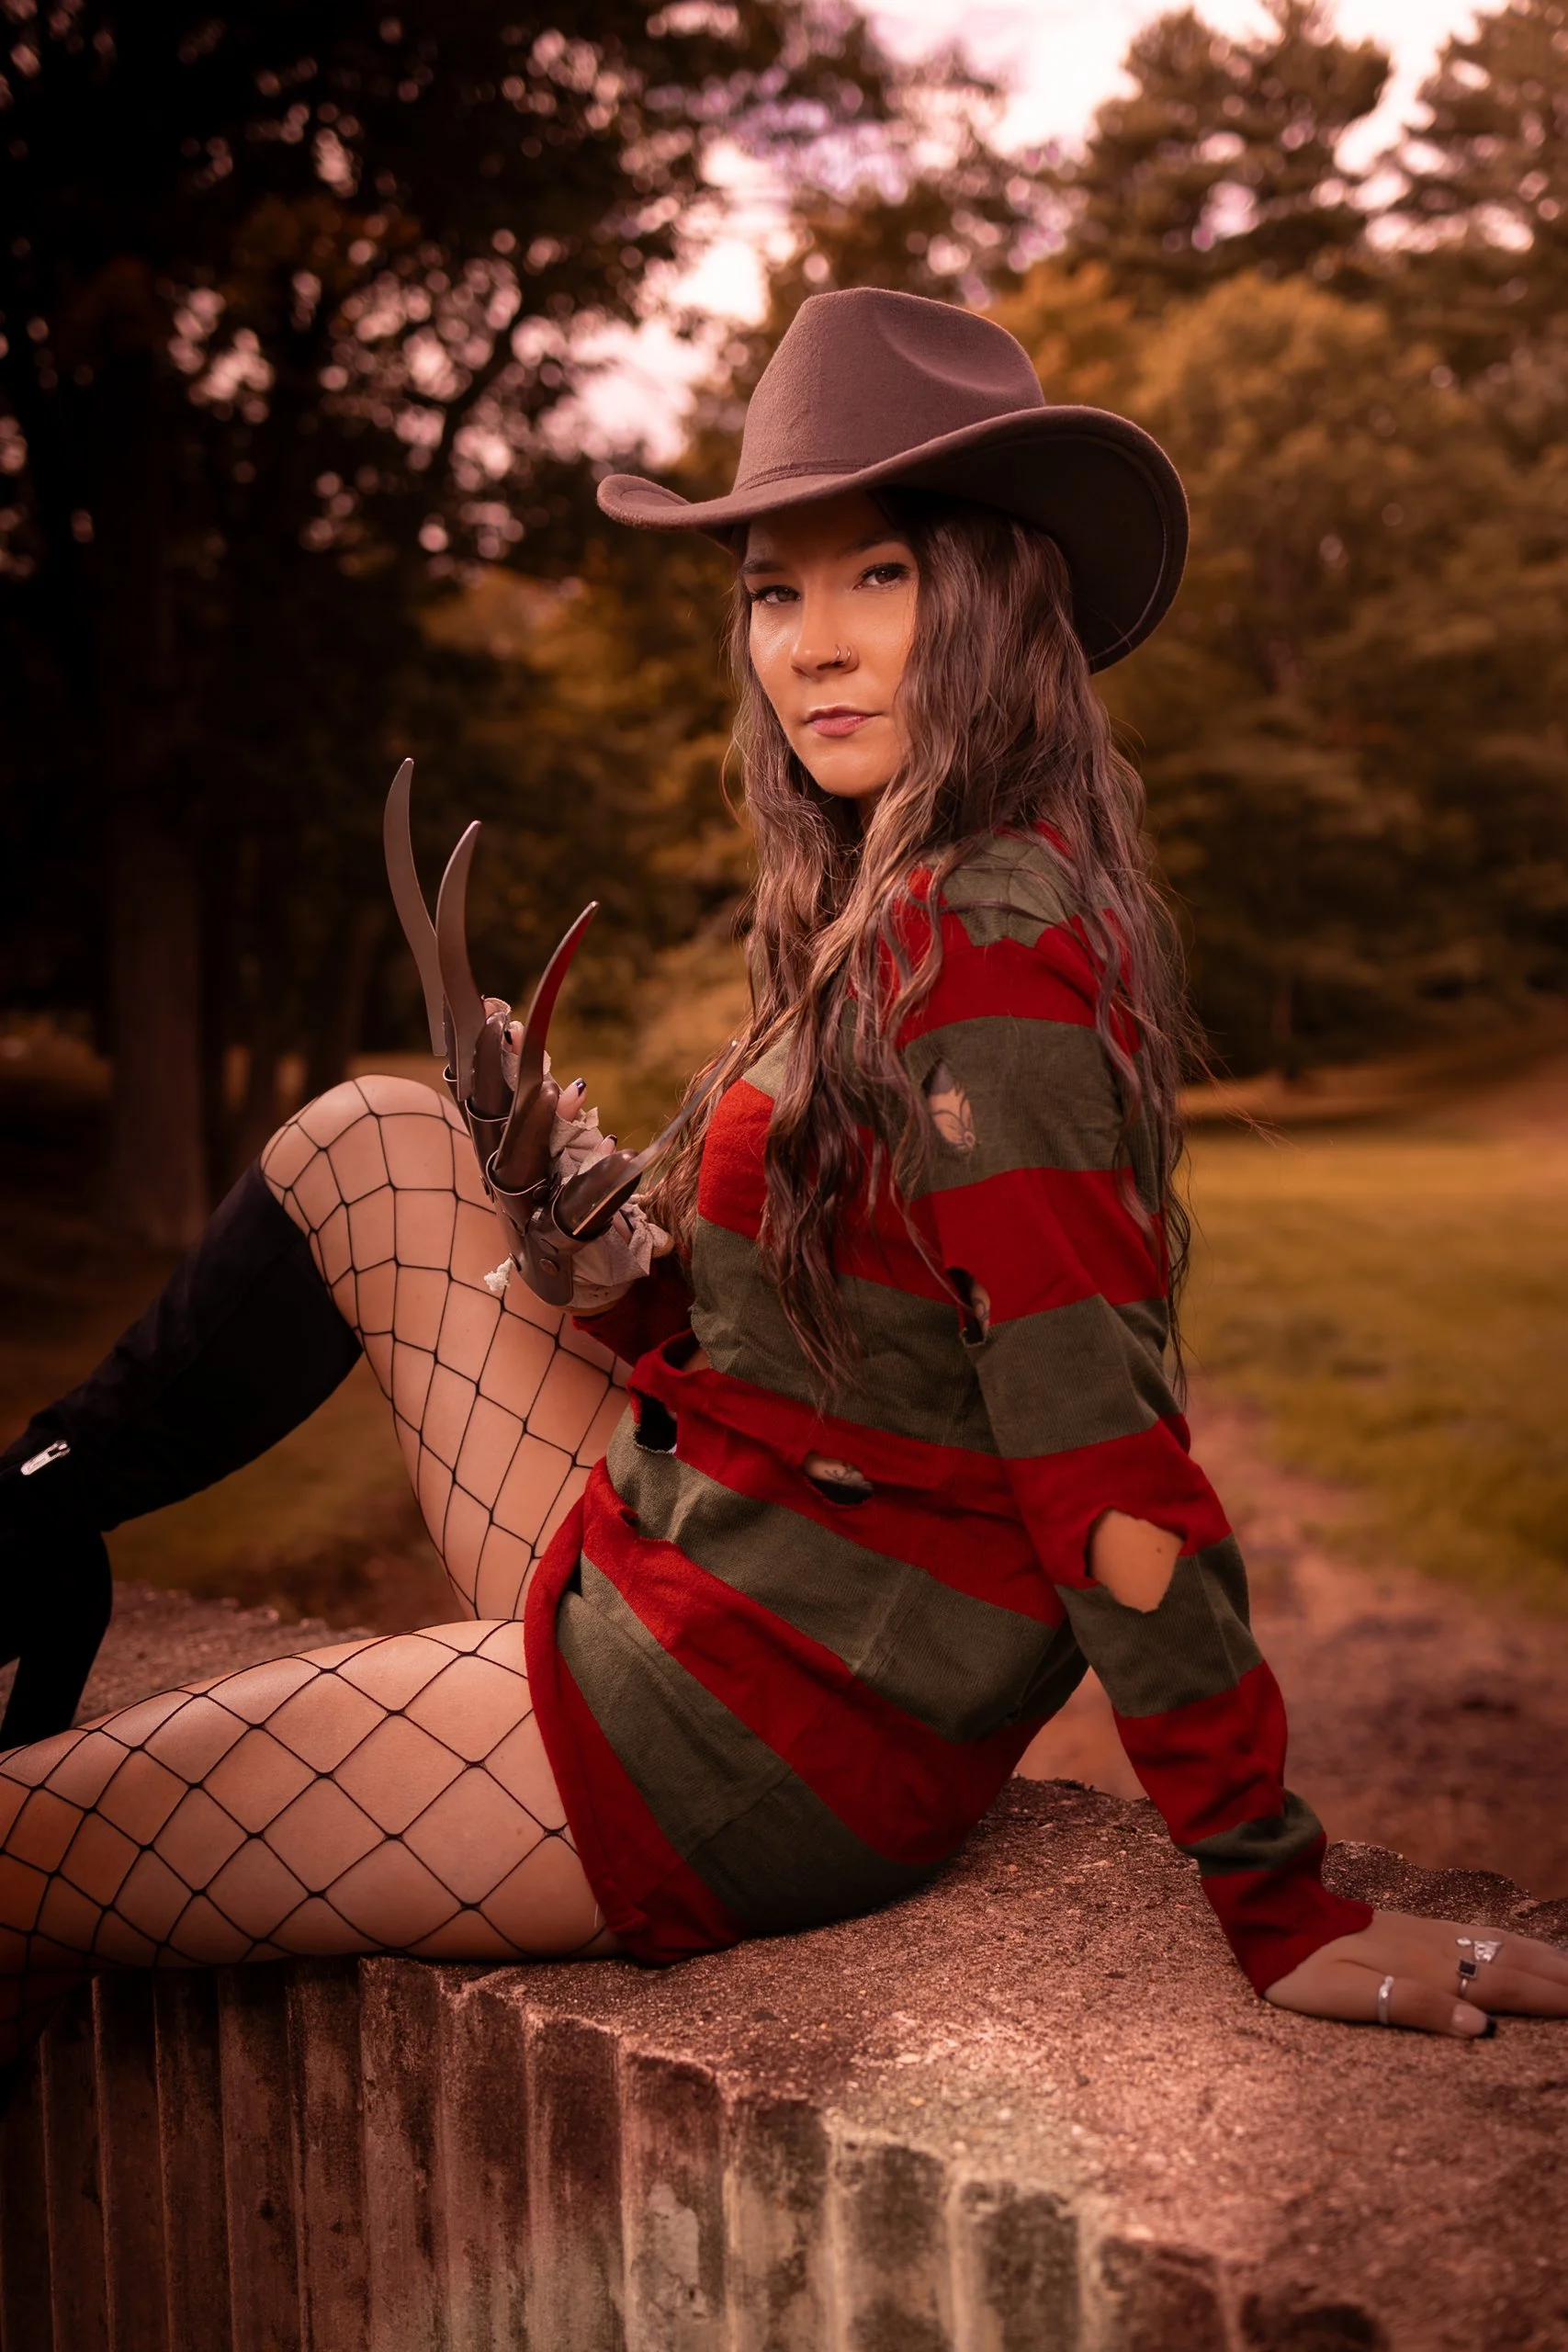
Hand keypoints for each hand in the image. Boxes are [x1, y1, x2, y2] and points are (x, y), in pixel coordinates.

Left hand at [1266, 1909, 1567, 2035]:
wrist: (1275, 1916)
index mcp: (1429, 1974)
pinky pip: (1485, 1936)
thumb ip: (1413, 2008)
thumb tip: (1480, 2029)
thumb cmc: (1305, 1969)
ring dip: (1550, 1960)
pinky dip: (1521, 1944)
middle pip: (1517, 1967)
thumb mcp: (1347, 1997)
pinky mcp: (1422, 1929)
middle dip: (1566, 1982)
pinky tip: (1531, 1950)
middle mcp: (1440, 1952)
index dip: (1556, 2002)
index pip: (1508, 1991)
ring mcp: (1433, 1936)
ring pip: (1506, 1947)